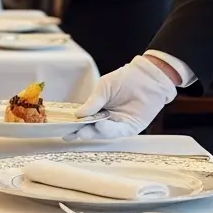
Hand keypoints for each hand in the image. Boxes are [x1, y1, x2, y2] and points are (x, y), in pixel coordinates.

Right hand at [62, 56, 177, 141]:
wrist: (147, 77)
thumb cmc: (125, 78)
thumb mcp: (104, 87)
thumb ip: (93, 102)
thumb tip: (78, 114)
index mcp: (99, 109)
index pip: (85, 119)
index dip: (75, 125)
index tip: (64, 130)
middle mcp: (108, 119)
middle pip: (92, 129)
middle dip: (82, 132)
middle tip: (71, 134)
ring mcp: (119, 124)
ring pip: (103, 133)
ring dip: (93, 132)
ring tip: (84, 130)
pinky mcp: (131, 127)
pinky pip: (118, 131)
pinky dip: (108, 130)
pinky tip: (100, 125)